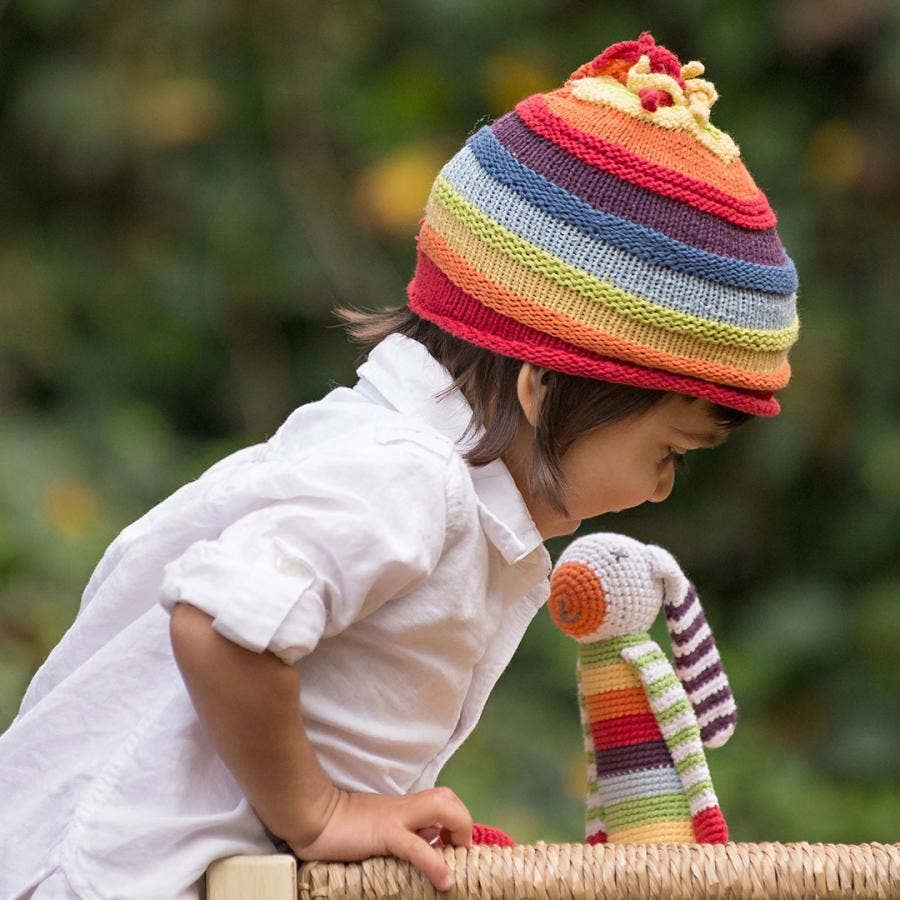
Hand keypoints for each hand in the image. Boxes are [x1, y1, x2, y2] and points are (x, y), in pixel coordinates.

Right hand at [287, 786, 472, 892]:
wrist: (311, 817)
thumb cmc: (340, 826)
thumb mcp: (378, 827)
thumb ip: (403, 831)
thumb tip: (428, 840)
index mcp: (402, 808)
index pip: (441, 801)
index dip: (456, 820)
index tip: (456, 846)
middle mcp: (403, 808)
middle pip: (447, 797)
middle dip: (463, 821)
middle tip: (458, 849)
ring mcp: (395, 818)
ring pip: (441, 807)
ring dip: (458, 830)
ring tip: (457, 857)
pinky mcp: (384, 833)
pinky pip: (416, 847)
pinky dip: (435, 864)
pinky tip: (445, 882)